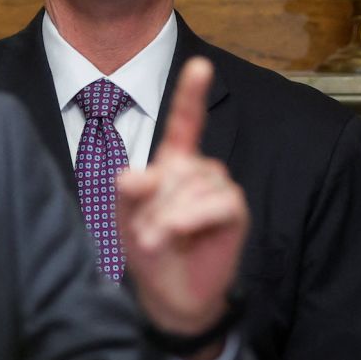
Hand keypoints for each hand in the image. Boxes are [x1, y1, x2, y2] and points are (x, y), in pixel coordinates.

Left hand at [118, 57, 248, 348]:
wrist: (170, 294)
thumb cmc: (149, 250)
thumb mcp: (126, 219)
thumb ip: (127, 195)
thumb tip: (135, 176)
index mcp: (174, 163)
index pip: (185, 122)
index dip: (191, 94)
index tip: (201, 65)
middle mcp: (200, 170)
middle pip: (177, 166)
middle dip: (154, 202)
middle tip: (144, 233)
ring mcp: (220, 190)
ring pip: (193, 185)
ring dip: (167, 216)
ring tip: (157, 240)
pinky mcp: (234, 212)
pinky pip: (217, 202)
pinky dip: (190, 218)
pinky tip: (178, 234)